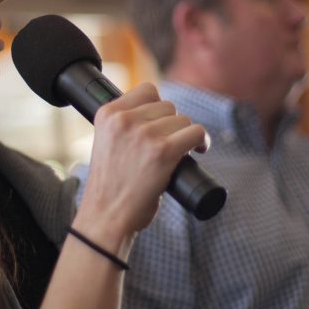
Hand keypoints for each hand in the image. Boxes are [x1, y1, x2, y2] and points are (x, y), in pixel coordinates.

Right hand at [75, 83, 206, 250]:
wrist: (106, 217)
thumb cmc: (109, 188)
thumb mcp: (107, 144)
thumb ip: (125, 126)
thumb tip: (159, 115)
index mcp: (107, 114)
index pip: (147, 91)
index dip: (158, 108)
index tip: (160, 124)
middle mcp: (124, 120)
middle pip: (167, 106)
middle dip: (171, 125)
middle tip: (169, 145)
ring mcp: (144, 134)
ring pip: (183, 120)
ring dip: (185, 135)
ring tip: (180, 151)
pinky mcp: (163, 151)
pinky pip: (196, 133)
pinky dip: (201, 141)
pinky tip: (199, 150)